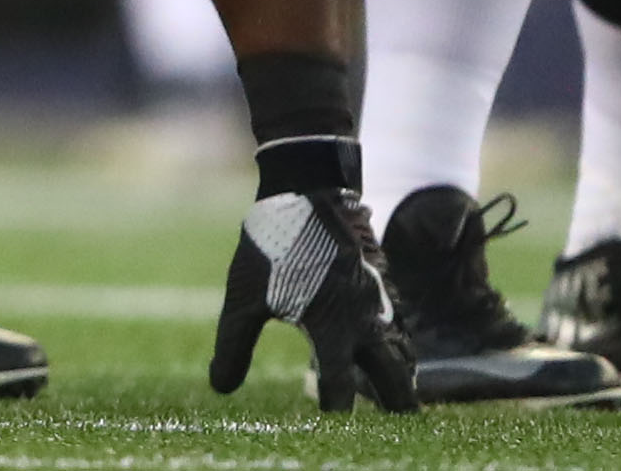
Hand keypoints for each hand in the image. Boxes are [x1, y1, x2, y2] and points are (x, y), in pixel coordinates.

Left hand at [209, 185, 418, 412]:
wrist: (307, 192)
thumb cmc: (271, 247)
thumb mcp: (244, 298)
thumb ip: (234, 346)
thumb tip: (220, 388)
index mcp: (332, 330)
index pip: (340, 389)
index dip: (334, 412)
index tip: (327, 426)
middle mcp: (364, 322)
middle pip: (394, 379)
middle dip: (396, 405)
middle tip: (395, 425)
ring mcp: (378, 303)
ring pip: (401, 352)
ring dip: (398, 376)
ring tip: (394, 399)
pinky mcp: (381, 285)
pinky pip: (397, 325)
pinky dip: (396, 346)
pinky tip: (384, 351)